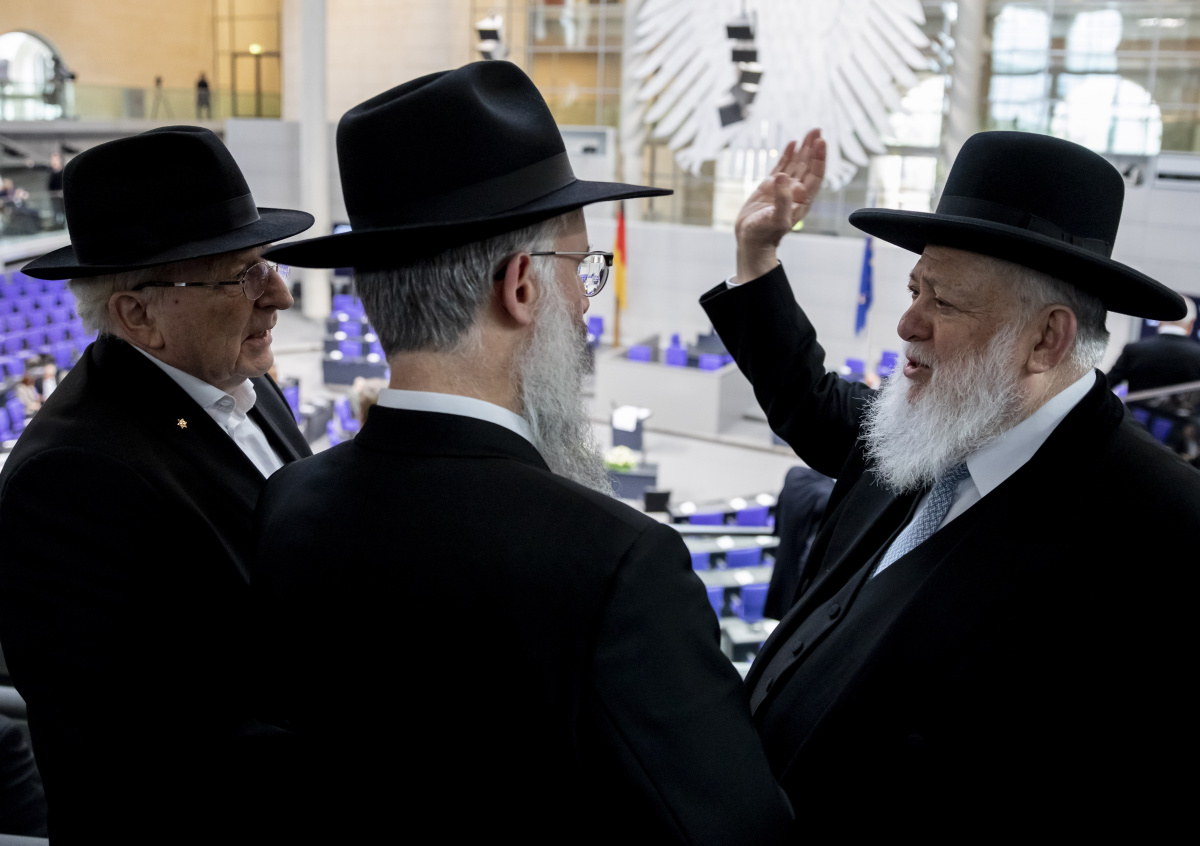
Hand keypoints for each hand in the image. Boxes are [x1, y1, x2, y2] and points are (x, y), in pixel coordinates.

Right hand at [734, 129, 825, 283]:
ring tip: (810, 132)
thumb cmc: (765, 234)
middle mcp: (795, 192)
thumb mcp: (776, 219)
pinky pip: (781, 166)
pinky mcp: (770, 187)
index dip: (819, 158)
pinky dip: (787, 155)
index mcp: (802, 200)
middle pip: (808, 166)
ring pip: (797, 164)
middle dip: (813, 147)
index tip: (821, 142)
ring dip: (804, 148)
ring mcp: (783, 188)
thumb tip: (782, 176)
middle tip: (817, 129)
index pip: (815, 175)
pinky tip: (792, 143)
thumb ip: (782, 199)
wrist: (751, 240)